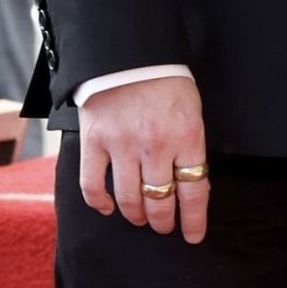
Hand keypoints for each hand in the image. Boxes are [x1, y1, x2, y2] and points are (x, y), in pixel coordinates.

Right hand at [78, 75, 208, 243]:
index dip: (193, 221)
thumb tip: (189, 184)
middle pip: (160, 201)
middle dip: (163, 221)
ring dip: (135, 215)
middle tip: (163, 225)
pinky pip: (92, 185)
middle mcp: (156, 145)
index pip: (194, 192)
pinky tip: (107, 207)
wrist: (131, 52)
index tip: (192, 236)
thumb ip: (190, 146)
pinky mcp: (95, 141)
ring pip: (128, 199)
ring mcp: (123, 144)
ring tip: (139, 218)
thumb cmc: (166, 82)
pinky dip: (99, 203)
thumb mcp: (191, 110)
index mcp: (187, 136)